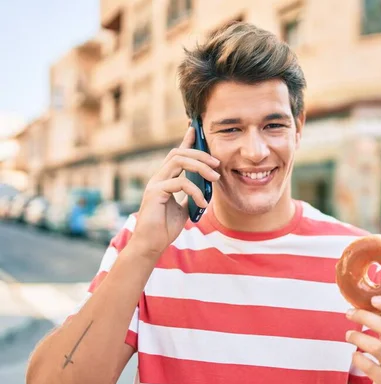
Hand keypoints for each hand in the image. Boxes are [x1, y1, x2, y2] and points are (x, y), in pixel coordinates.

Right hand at [130, 126, 220, 256]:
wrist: (151, 245)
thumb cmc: (165, 228)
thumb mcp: (184, 209)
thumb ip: (191, 196)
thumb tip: (206, 189)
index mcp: (165, 179)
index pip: (176, 154)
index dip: (186, 140)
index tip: (196, 129)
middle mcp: (158, 177)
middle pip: (179, 153)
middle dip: (200, 154)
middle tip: (217, 163)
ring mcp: (155, 183)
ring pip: (178, 161)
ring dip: (200, 167)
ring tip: (215, 178)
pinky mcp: (155, 192)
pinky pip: (180, 183)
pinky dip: (196, 192)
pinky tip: (203, 204)